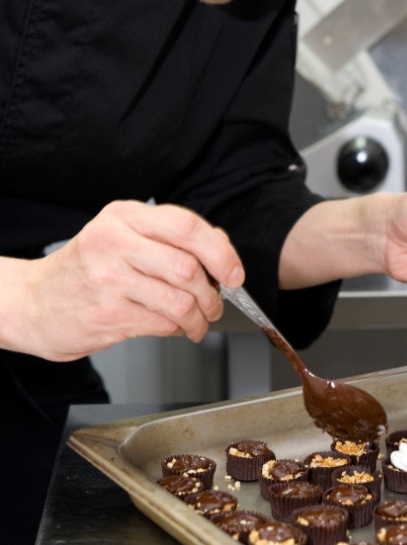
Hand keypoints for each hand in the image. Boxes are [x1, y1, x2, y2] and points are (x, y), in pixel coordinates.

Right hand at [1, 200, 243, 361]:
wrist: (34, 302)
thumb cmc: (85, 268)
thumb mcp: (121, 235)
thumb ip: (167, 237)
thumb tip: (219, 249)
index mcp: (124, 216)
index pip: (187, 226)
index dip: (220, 251)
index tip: (233, 271)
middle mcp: (115, 242)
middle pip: (188, 266)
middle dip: (213, 291)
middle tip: (216, 302)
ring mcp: (109, 279)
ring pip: (180, 300)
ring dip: (200, 316)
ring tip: (198, 320)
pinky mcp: (108, 314)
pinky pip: (162, 323)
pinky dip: (178, 329)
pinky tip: (175, 327)